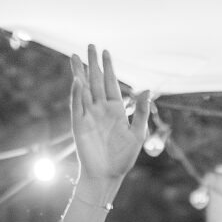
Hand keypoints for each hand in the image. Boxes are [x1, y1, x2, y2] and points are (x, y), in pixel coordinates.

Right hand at [70, 44, 150, 194]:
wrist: (107, 176)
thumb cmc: (123, 158)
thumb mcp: (137, 134)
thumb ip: (140, 111)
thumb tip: (146, 89)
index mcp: (116, 110)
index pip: (111, 83)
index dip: (108, 68)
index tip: (106, 52)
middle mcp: (101, 109)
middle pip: (95, 81)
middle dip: (93, 64)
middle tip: (90, 45)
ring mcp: (89, 116)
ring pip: (83, 89)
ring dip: (79, 73)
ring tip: (75, 56)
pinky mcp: (79, 125)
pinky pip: (77, 106)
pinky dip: (77, 93)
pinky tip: (77, 80)